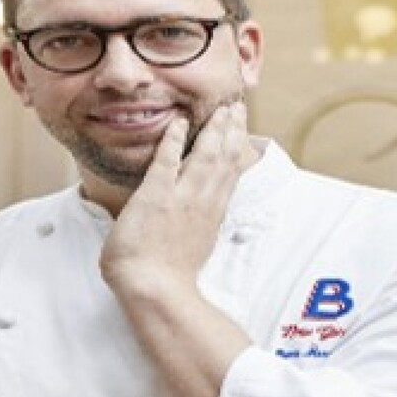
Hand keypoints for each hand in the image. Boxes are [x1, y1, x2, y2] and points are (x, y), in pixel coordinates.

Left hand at [99, 102, 247, 294]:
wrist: (154, 290)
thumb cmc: (169, 278)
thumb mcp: (194, 248)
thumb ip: (197, 228)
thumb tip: (198, 221)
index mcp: (212, 214)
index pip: (229, 174)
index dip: (237, 148)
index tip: (241, 129)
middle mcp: (202, 202)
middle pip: (224, 158)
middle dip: (232, 130)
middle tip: (237, 106)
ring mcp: (181, 198)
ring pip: (205, 155)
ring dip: (214, 129)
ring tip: (221, 108)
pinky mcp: (156, 197)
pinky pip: (167, 161)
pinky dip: (173, 140)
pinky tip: (177, 121)